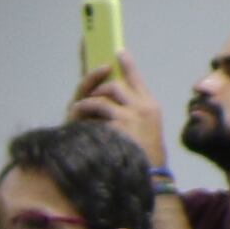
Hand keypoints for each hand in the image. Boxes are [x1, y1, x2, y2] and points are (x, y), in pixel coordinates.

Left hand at [69, 50, 169, 171]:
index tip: (119, 51)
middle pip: (115, 85)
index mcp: (151, 107)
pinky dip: (86, 115)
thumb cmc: (142, 155)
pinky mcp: (120, 126)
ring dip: (87, 103)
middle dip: (97, 89)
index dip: (128, 64)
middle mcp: (144, 108)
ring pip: (104, 97)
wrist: (150, 177)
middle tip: (87, 98)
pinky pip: (98, 112)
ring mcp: (132, 116)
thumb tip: (106, 99)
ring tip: (78, 111)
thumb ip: (130, 113)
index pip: (137, 80)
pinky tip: (79, 122)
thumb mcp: (144, 130)